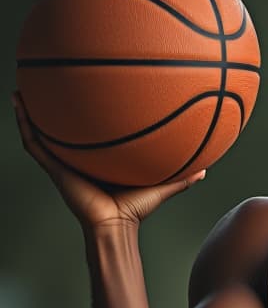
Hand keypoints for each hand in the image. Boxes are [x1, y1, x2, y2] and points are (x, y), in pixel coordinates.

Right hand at [12, 91, 205, 230]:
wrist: (115, 227)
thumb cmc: (135, 210)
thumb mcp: (160, 185)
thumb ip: (182, 177)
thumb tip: (207, 169)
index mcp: (97, 160)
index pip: (89, 134)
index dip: (85, 116)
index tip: (86, 92)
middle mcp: (78, 159)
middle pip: (62, 129)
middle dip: (54, 107)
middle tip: (49, 81)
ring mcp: (63, 163)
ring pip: (41, 132)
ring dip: (31, 111)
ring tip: (23, 88)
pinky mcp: (55, 168)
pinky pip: (35, 143)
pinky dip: (26, 124)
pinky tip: (20, 104)